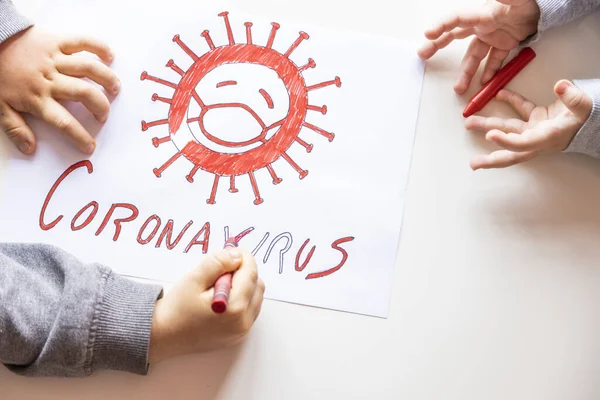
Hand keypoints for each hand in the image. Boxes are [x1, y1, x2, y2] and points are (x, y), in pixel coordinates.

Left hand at [0, 27, 119, 154]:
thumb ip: (15, 129)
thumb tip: (30, 149)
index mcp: (37, 98)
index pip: (63, 122)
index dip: (79, 136)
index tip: (90, 146)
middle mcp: (50, 79)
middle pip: (84, 94)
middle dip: (100, 107)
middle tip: (103, 116)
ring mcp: (55, 59)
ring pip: (89, 68)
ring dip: (106, 79)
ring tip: (115, 89)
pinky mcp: (57, 41)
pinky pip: (82, 42)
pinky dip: (98, 47)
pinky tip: (109, 56)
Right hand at [148, 247, 264, 363]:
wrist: (163, 337)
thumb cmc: (177, 308)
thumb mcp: (194, 279)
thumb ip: (218, 263)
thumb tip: (237, 255)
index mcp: (235, 307)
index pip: (251, 273)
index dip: (244, 257)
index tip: (233, 250)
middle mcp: (243, 321)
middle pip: (257, 285)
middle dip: (244, 271)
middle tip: (223, 267)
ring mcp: (242, 331)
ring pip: (256, 297)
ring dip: (245, 285)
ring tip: (220, 284)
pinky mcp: (238, 336)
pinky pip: (250, 310)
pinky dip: (242, 298)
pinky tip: (222, 297)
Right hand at [417, 0, 539, 93]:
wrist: (547, 5)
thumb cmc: (528, 1)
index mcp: (483, 13)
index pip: (457, 19)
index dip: (442, 26)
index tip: (428, 34)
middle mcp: (483, 25)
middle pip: (455, 35)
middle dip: (437, 45)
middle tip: (423, 54)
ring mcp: (492, 35)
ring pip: (473, 55)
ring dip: (466, 72)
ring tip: (459, 88)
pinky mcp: (504, 43)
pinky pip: (493, 59)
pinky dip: (489, 71)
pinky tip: (484, 82)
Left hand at [466, 80, 592, 169]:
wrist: (596, 118)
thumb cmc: (588, 115)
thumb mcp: (582, 106)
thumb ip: (572, 97)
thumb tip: (560, 85)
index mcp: (547, 138)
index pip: (523, 144)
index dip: (506, 141)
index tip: (490, 136)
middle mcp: (538, 138)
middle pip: (511, 151)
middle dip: (491, 158)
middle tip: (473, 163)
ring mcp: (536, 129)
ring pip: (508, 129)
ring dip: (489, 124)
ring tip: (470, 123)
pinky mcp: (537, 118)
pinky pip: (521, 110)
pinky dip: (511, 101)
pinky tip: (498, 94)